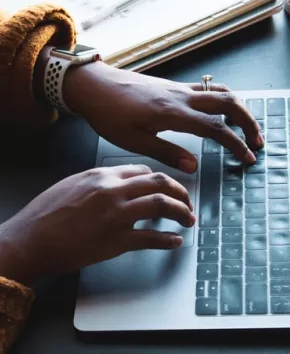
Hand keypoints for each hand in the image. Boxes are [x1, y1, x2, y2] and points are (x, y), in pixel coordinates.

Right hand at [0, 165, 193, 284]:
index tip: (166, 187)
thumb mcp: (73, 183)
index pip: (143, 170)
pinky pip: (151, 238)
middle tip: (187, 201)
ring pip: (162, 205)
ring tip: (188, 219)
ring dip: (182, 212)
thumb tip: (119, 183)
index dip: (160, 179)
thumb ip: (99, 181)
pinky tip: (175, 241)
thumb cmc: (46, 212)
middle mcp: (113, 190)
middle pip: (160, 182)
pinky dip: (168, 240)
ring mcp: (117, 215)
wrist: (31, 238)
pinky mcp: (116, 241)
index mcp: (102, 175)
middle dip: (180, 191)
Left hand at [63, 62, 262, 172]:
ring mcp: (178, 88)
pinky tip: (220, 111)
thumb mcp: (134, 141)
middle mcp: (181, 96)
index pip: (216, 128)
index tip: (247, 157)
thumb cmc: (108, 114)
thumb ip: (167, 152)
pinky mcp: (173, 85)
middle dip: (248, 121)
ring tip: (245, 126)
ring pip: (220, 91)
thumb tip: (194, 166)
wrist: (94, 86)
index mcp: (172, 113)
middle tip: (256, 140)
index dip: (236, 144)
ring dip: (238, 108)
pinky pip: (207, 88)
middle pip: (228, 102)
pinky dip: (222, 99)